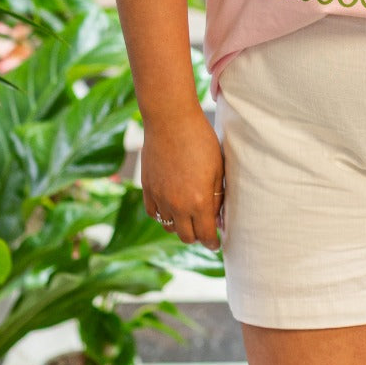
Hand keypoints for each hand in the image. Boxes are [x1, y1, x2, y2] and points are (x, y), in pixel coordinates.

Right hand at [141, 106, 224, 251]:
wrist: (170, 121)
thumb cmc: (200, 140)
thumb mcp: (218, 168)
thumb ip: (217, 196)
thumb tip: (218, 217)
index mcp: (199, 201)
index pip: (205, 235)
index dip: (212, 242)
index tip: (216, 244)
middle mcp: (178, 205)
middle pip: (186, 236)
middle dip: (197, 236)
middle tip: (204, 230)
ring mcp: (160, 198)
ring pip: (168, 227)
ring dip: (179, 225)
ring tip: (188, 216)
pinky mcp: (147, 188)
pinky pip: (153, 213)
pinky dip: (163, 215)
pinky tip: (170, 207)